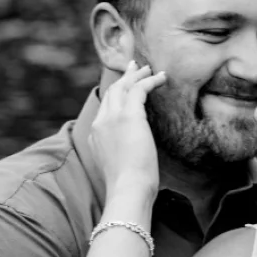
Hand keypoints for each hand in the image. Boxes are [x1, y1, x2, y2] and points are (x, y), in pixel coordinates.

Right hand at [87, 60, 166, 197]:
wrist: (127, 190)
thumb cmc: (129, 187)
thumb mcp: (119, 166)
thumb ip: (122, 154)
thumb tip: (136, 154)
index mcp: (95, 135)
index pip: (105, 108)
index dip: (116, 95)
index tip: (127, 87)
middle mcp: (100, 123)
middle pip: (111, 92)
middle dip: (124, 77)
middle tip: (135, 67)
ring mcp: (112, 118)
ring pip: (123, 86)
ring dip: (137, 75)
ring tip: (149, 68)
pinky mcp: (129, 116)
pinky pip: (139, 89)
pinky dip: (150, 80)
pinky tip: (162, 78)